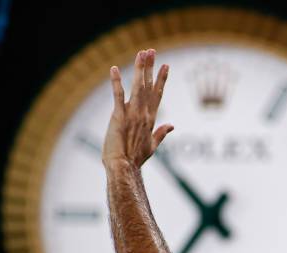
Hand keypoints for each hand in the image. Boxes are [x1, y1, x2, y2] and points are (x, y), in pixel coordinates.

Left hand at [102, 49, 172, 167]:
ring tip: (142, 54)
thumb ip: (162, 133)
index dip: (162, 79)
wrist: (124, 167)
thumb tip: (172, 126)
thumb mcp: (152, 145)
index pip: (158, 94)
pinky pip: (117, 96)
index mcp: (151, 119)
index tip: (166, 66)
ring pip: (138, 87)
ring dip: (140, 69)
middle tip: (152, 51)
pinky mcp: (118, 117)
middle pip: (149, 86)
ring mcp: (132, 114)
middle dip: (151, 67)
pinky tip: (114, 69)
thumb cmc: (136, 158)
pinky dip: (116, 82)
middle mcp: (144, 113)